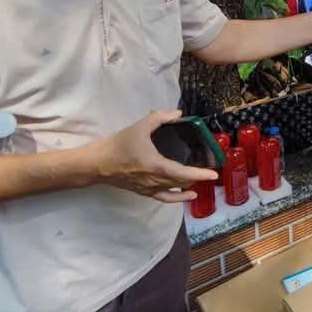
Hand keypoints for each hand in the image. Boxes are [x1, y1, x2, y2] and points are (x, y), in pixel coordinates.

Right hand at [89, 110, 218, 202]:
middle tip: (209, 168)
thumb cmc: (119, 144)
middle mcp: (155, 181)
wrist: (97, 163)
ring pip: (174, 190)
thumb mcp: (140, 126)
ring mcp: (149, 189)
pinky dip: (178, 198)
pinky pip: (164, 198)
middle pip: (181, 182)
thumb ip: (160, 117)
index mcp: (156, 166)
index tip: (213, 175)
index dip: (200, 175)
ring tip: (200, 179)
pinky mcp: (143, 192)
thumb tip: (178, 113)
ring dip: (188, 185)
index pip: (183, 173)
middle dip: (197, 177)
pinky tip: (188, 194)